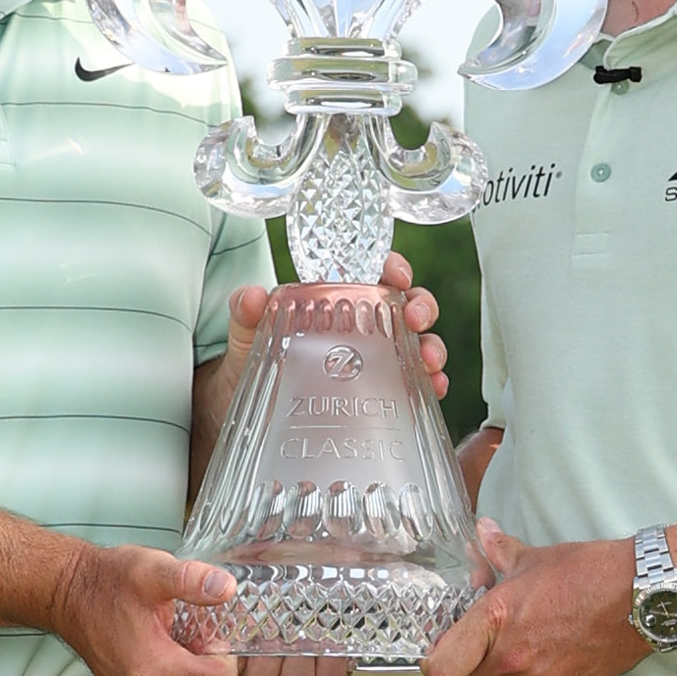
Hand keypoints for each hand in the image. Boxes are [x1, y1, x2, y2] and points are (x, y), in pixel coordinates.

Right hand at [50, 543, 242, 675]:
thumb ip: (190, 579)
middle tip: (183, 627)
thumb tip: (224, 587)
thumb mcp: (152, 571)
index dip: (224, 653)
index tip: (206, 631)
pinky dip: (175, 669)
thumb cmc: (106, 583)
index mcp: (155, 670)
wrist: (69, 594)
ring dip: (190, 663)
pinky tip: (159, 643)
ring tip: (168, 633)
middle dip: (206, 658)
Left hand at [217, 251, 448, 405]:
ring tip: (429, 362)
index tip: (398, 275)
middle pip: (405, 305)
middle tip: (416, 319)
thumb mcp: (248, 333)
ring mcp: (373, 360)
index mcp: (335, 300)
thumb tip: (251, 296)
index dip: (393, 267)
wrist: (243, 408)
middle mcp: (361, 327)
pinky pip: (414, 385)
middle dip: (421, 306)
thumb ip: (246, 311)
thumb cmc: (253, 359)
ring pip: (418, 343)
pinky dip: (429, 384)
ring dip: (432, 348)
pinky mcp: (379, 393)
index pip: (373, 273)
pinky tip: (433, 387)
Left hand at [420, 520, 649, 675]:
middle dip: (464, 670)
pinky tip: (554, 649)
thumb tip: (481, 535)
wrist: (644, 597)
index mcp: (495, 621)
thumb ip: (496, 553)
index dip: (435, 663)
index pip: (441, 669)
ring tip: (526, 640)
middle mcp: (513, 658)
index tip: (439, 652)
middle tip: (475, 649)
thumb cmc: (590, 573)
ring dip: (504, 671)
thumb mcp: (534, 558)